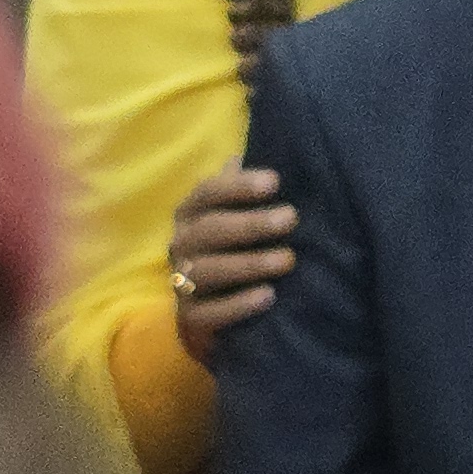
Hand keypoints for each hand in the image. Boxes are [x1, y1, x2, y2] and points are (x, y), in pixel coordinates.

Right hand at [167, 165, 295, 361]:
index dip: (237, 186)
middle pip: (210, 230)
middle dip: (251, 223)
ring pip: (208, 271)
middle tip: (291, 218)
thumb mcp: (237, 215)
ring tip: (287, 260)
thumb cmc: (231, 250)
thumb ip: (239, 188)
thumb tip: (242, 154)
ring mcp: (181, 283)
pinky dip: (237, 306)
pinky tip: (268, 297)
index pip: (207, 192)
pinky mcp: (190, 319)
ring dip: (249, 264)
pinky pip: (207, 313)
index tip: (275, 181)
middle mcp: (181, 245)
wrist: (209, 314)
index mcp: (191, 214)